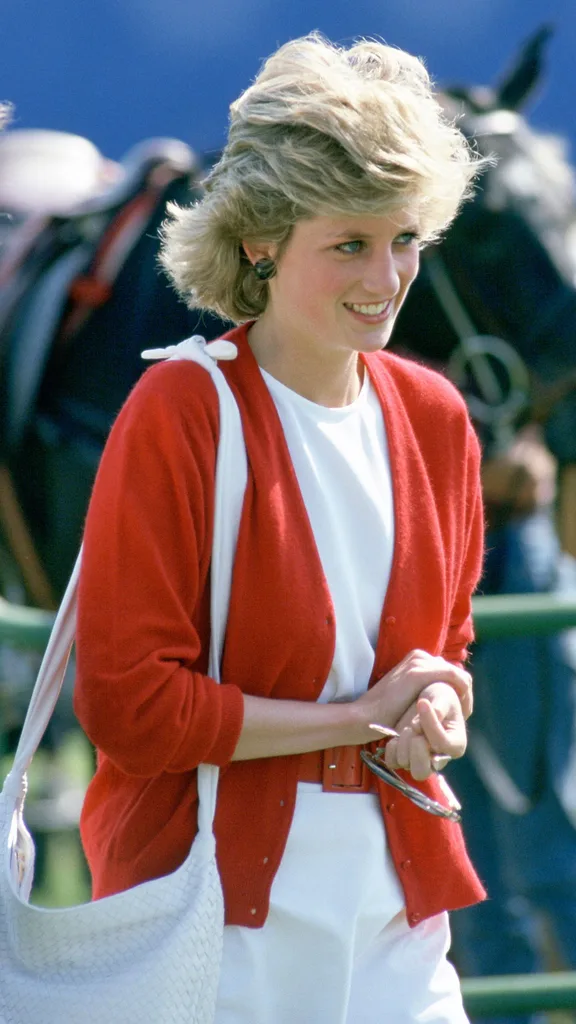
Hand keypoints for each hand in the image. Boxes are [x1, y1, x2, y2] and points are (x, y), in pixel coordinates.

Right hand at [353, 649, 471, 743]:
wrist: (366, 716)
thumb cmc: (386, 712)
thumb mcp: (408, 695)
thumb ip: (423, 689)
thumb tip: (438, 693)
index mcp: (417, 658)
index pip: (449, 671)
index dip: (459, 690)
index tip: (460, 711)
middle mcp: (420, 656)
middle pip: (456, 673)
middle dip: (464, 693)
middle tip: (464, 715)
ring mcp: (419, 662)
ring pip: (459, 676)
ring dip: (465, 695)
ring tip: (463, 715)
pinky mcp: (418, 673)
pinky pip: (455, 678)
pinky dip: (463, 694)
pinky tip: (463, 711)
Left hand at [381, 682, 466, 780]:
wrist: (426, 700)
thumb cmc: (439, 698)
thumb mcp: (443, 696)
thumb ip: (439, 707)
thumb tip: (434, 714)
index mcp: (456, 744)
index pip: (443, 744)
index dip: (430, 725)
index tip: (422, 703)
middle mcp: (438, 758)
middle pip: (422, 771)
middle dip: (415, 747)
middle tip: (414, 726)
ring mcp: (420, 760)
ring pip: (406, 764)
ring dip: (404, 743)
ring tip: (408, 727)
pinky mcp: (404, 756)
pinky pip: (392, 761)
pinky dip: (392, 747)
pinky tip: (397, 734)